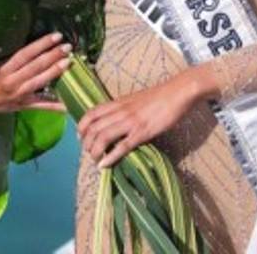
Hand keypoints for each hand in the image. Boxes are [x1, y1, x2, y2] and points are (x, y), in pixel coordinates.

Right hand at [0, 32, 71, 113]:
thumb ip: (8, 55)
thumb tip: (24, 38)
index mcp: (4, 70)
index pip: (26, 54)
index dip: (41, 44)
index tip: (55, 36)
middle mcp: (13, 82)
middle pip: (36, 67)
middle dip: (53, 55)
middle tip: (67, 47)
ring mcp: (20, 95)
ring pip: (40, 82)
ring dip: (55, 71)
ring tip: (68, 61)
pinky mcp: (25, 105)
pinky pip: (42, 105)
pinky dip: (55, 105)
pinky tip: (67, 102)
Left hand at [76, 65, 216, 167]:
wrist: (177, 92)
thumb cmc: (158, 96)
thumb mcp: (134, 100)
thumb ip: (123, 109)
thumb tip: (115, 121)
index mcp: (117, 103)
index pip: (91, 113)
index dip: (81, 126)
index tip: (79, 137)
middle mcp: (120, 112)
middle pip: (94, 128)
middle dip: (86, 143)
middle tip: (88, 152)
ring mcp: (130, 122)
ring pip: (103, 137)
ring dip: (95, 151)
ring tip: (95, 160)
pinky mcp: (142, 132)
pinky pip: (122, 146)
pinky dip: (110, 157)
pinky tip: (104, 165)